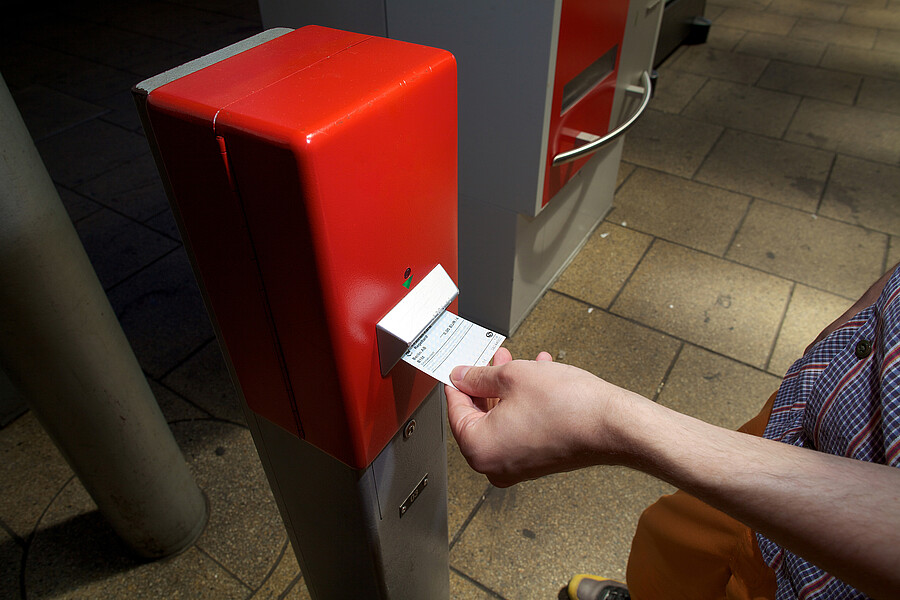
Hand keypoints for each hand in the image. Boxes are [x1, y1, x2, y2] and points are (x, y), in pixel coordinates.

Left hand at [445, 350, 639, 486]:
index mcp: (479, 448)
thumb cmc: (568, 407)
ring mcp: (517, 466)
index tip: (460, 367)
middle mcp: (494, 464)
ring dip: (508, 389)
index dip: (458, 381)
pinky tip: (537, 377)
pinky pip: (519, 428)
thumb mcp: (513, 376)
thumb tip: (462, 376)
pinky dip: (524, 403)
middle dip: (487, 382)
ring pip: (501, 419)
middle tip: (492, 358)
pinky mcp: (536, 461)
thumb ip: (479, 376)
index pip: (455, 409)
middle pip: (477, 415)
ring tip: (519, 362)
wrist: (612, 426)